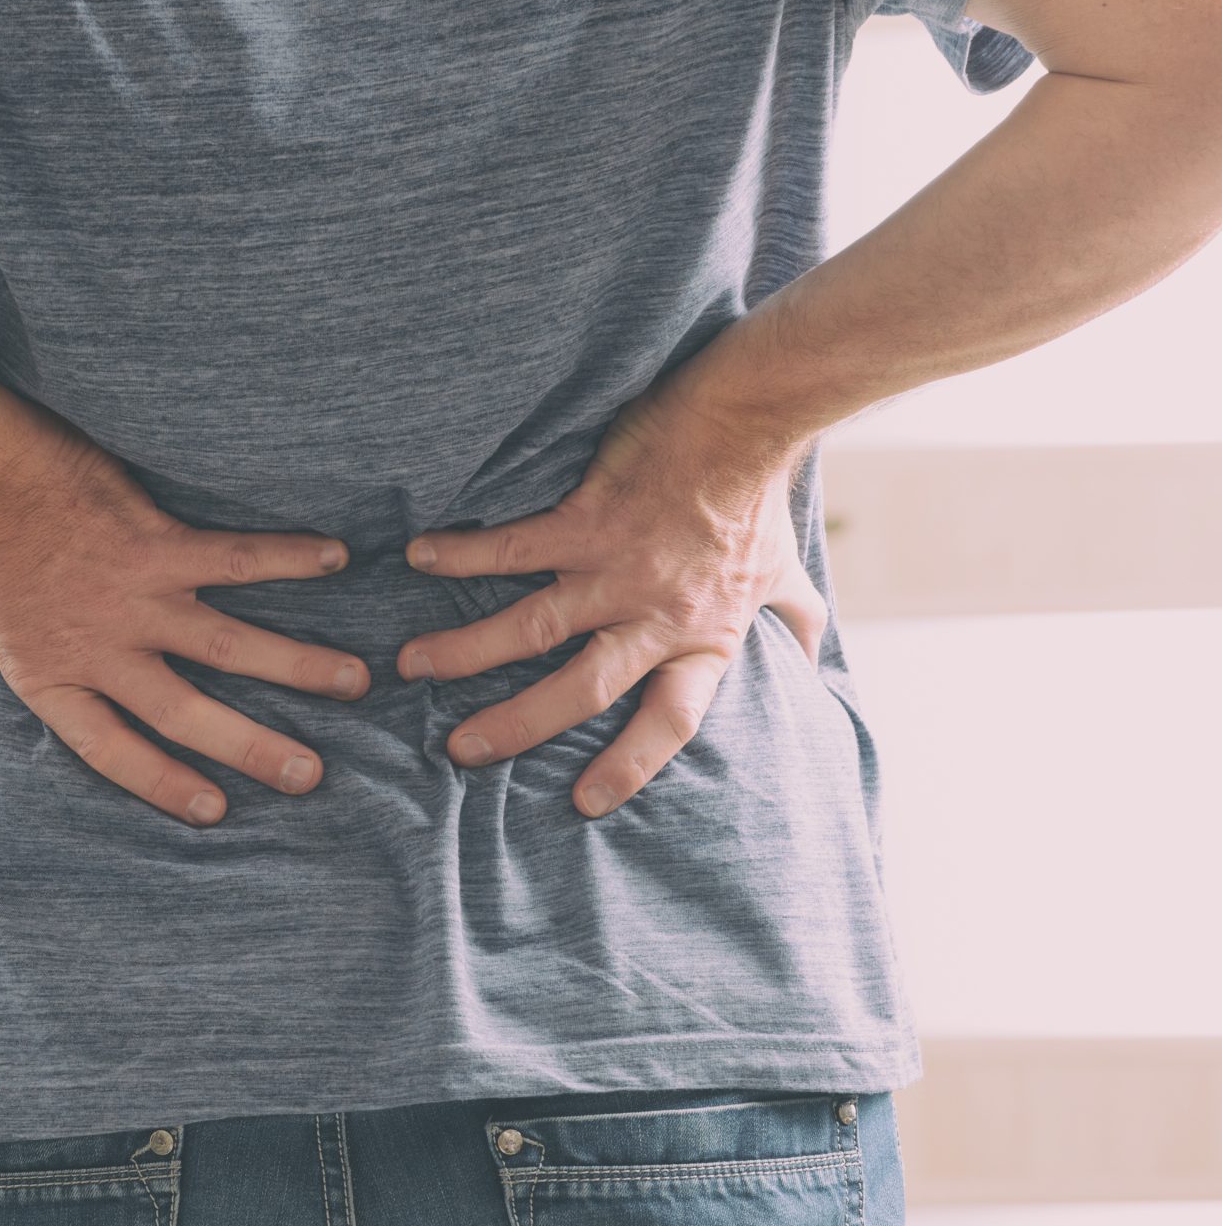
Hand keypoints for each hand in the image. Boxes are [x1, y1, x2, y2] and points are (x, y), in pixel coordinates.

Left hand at [0, 424, 369, 826]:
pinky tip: (335, 557)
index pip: (113, 751)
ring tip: (355, 682)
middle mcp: (102, 652)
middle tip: (310, 776)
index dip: (164, 782)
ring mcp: (134, 601)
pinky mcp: (157, 544)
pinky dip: (286, 558)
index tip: (215, 811)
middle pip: (186, 715)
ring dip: (296, 667)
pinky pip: (234, 559)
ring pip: (228, 647)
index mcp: (53, 680)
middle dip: (253, 749)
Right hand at [393, 387, 828, 817]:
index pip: (669, 720)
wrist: (746, 421)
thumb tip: (812, 658)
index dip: (630, 765)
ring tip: (412, 666)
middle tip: (459, 750)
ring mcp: (617, 570)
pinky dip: (462, 552)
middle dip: (515, 726)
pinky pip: (515, 547)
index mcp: (703, 640)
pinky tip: (418, 557)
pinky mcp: (588, 520)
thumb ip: (794, 620)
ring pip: (533, 627)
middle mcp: (655, 616)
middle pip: (581, 690)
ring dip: (466, 650)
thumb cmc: (757, 500)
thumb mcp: (785, 573)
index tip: (585, 804)